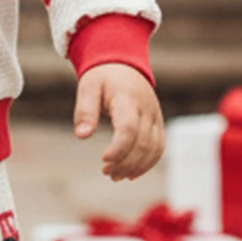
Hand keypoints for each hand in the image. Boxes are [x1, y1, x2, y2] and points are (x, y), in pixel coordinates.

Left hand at [73, 62, 164, 180]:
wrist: (123, 64)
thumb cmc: (102, 77)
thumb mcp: (87, 88)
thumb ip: (85, 111)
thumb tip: (82, 136)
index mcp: (128, 99)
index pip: (129, 130)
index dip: (118, 149)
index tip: (103, 160)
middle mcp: (146, 109)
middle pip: (142, 144)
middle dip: (124, 163)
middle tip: (106, 172)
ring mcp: (155, 117)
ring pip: (154, 149)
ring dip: (136, 167)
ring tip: (115, 176)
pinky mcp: (158, 123)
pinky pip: (159, 147)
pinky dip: (147, 164)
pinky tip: (131, 174)